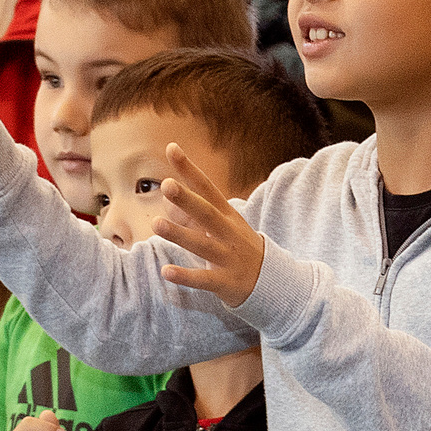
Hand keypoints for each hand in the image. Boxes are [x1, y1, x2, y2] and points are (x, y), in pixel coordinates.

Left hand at [152, 144, 266, 306]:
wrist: (274, 281)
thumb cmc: (241, 247)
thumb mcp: (226, 224)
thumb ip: (197, 209)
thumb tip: (166, 192)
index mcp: (228, 216)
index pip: (207, 188)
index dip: (189, 169)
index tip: (172, 148)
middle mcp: (229, 234)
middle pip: (207, 214)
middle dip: (188, 200)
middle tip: (167, 185)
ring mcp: (229, 258)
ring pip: (202, 245)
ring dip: (180, 235)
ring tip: (156, 224)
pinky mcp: (226, 282)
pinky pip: (204, 279)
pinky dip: (186, 276)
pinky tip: (166, 272)